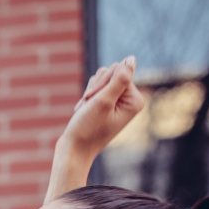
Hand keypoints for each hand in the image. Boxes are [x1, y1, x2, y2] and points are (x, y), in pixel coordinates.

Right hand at [46, 58, 144, 201]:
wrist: (74, 150)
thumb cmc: (88, 128)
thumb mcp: (103, 101)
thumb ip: (120, 79)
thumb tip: (132, 58)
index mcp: (135, 100)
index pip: (120, 71)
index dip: (103, 82)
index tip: (95, 101)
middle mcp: (129, 99)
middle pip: (112, 71)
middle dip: (96, 86)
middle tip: (89, 106)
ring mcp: (118, 101)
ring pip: (102, 77)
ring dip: (90, 91)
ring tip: (86, 110)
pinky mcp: (107, 103)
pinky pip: (97, 86)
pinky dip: (87, 96)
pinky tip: (84, 110)